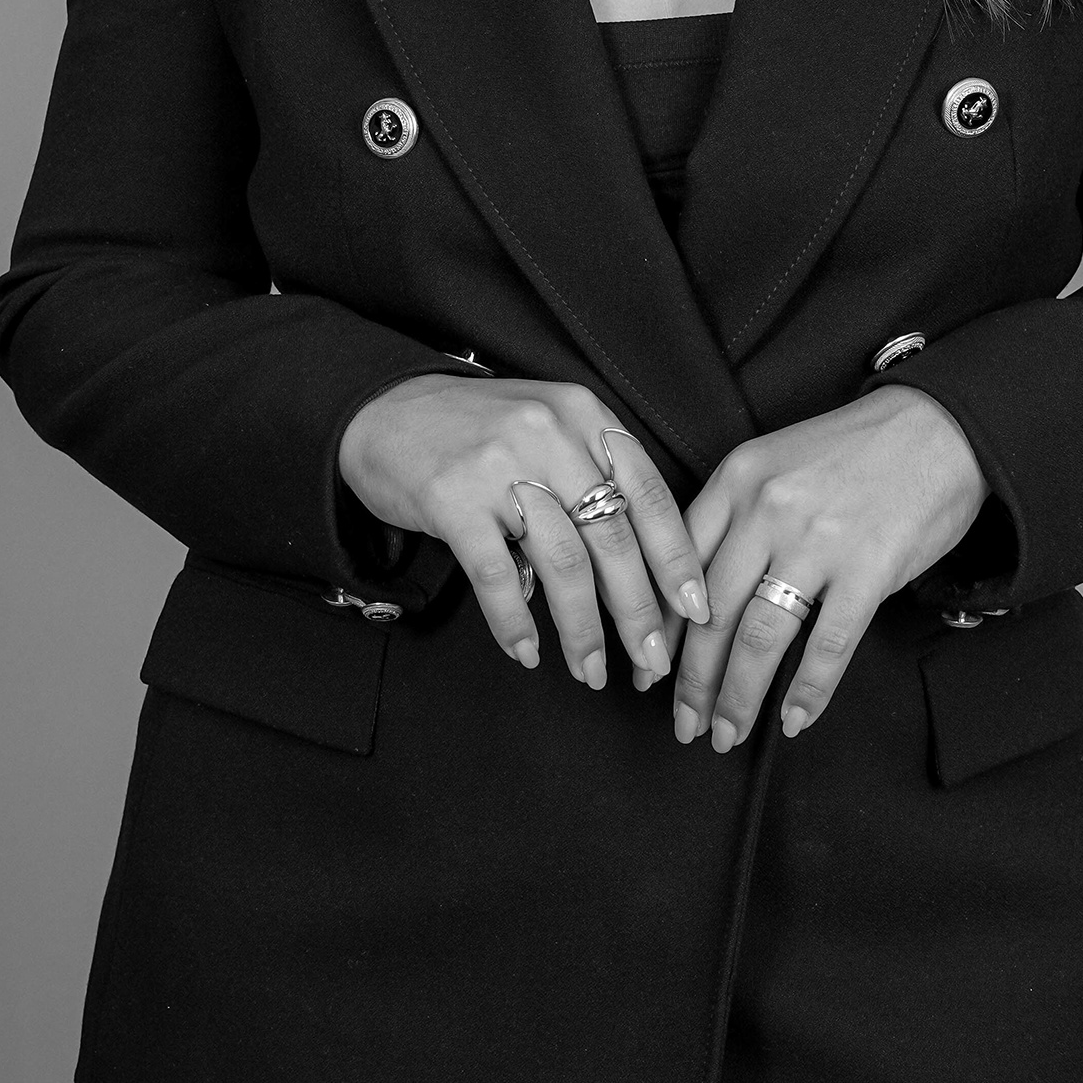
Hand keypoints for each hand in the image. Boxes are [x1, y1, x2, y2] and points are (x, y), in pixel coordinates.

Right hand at [338, 375, 710, 684]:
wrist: (385, 410)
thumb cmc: (480, 431)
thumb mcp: (549, 427)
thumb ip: (595, 475)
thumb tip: (646, 569)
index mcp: (583, 414)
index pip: (648, 493)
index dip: (677, 558)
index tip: (697, 611)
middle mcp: (548, 433)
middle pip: (612, 537)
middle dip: (639, 610)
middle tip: (653, 662)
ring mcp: (498, 466)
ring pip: (563, 564)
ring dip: (583, 629)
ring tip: (592, 672)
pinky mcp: (451, 499)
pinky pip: (496, 577)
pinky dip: (515, 622)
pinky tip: (526, 653)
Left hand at [670, 384, 987, 750]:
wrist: (939, 425)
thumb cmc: (855, 449)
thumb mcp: (776, 462)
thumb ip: (735, 517)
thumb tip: (695, 597)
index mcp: (737, 479)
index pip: (678, 567)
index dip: (658, 630)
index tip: (647, 673)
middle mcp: (767, 509)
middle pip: (711, 613)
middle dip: (692, 681)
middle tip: (684, 724)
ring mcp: (818, 540)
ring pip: (759, 638)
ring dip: (737, 697)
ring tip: (726, 733)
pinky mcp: (869, 568)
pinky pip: (827, 646)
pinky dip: (807, 691)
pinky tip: (793, 719)